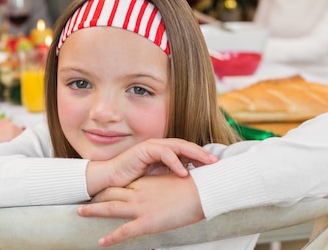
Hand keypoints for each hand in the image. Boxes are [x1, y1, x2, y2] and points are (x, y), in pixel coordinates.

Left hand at [78, 174, 203, 246]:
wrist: (203, 190)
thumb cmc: (193, 186)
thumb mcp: (173, 182)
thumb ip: (162, 186)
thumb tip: (160, 191)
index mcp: (145, 182)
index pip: (120, 184)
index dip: (108, 188)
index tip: (99, 191)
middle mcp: (139, 192)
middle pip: (110, 193)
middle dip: (95, 197)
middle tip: (83, 200)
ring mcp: (141, 207)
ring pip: (110, 208)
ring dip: (93, 211)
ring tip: (78, 212)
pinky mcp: (148, 222)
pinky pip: (125, 231)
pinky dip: (111, 237)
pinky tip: (101, 242)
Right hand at [85, 138, 216, 195]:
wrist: (110, 180)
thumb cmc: (132, 182)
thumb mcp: (157, 179)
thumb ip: (172, 176)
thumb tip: (192, 182)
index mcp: (164, 152)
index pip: (187, 151)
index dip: (201, 157)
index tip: (215, 166)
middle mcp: (160, 146)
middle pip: (186, 146)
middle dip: (203, 153)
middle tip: (216, 162)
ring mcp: (152, 146)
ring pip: (178, 146)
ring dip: (194, 154)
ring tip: (206, 163)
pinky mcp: (144, 149)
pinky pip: (164, 153)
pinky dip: (175, 162)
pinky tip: (184, 171)